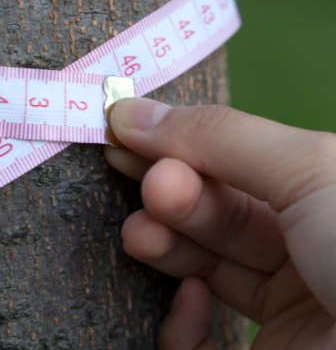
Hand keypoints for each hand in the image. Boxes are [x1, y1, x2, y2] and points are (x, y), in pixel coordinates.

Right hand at [105, 98, 335, 349]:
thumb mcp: (309, 171)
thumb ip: (217, 136)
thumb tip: (132, 111)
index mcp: (324, 195)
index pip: (234, 160)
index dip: (178, 142)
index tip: (124, 132)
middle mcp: (306, 249)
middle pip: (214, 212)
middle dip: (170, 193)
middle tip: (143, 185)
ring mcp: (287, 310)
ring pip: (202, 267)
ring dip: (162, 245)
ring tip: (139, 233)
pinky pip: (205, 342)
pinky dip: (183, 322)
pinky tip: (193, 302)